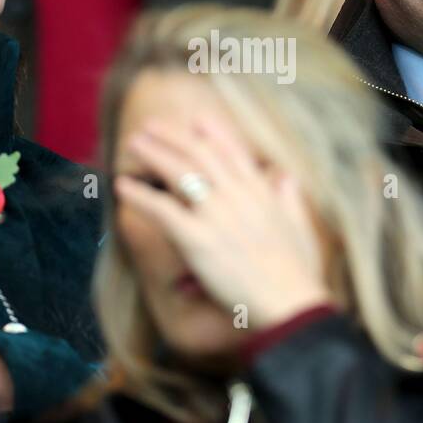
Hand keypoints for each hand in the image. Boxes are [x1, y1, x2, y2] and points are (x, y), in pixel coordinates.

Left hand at [115, 115, 332, 329]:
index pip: (232, 151)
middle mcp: (237, 195)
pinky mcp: (197, 239)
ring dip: (152, 154)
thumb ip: (289, 197)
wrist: (290, 302)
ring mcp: (216, 214)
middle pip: (198, 153)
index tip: (195, 120)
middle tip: (150, 126)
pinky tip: (122, 186)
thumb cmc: (298, 273)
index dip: (211, 132)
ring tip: (133, 144)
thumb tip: (285, 177)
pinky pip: (161, 210)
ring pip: (178, 172)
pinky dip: (140, 195)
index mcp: (261, 191)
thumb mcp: (300, 226)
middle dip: (172, 136)